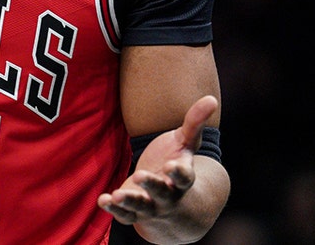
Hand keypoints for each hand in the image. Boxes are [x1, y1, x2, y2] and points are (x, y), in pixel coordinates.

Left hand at [98, 95, 217, 225]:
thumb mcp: (186, 142)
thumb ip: (195, 122)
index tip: (171, 165)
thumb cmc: (176, 162)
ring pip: (142, 207)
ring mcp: (151, 206)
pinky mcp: (134, 212)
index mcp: (183, 179)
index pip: (184, 178)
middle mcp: (169, 196)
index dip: (178, 173)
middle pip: (162, 193)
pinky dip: (115, 210)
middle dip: (152, 185)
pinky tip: (103, 200)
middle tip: (139, 176)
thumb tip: (211, 98)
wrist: (172, 200)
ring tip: (117, 195)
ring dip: (130, 202)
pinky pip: (125, 216)